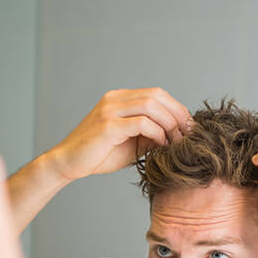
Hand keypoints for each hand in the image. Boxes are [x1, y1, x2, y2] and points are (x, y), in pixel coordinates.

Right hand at [45, 88, 192, 180]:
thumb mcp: (131, 143)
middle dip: (178, 113)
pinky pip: (141, 123)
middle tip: (189, 133)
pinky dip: (156, 133)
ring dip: (169, 123)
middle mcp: (114, 99)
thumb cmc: (98, 155)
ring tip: (177, 141)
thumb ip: (150, 135)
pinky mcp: (108, 126)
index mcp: (119, 98)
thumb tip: (175, 135)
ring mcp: (110, 110)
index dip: (176, 108)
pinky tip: (161, 145)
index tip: (188, 127)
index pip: (156, 94)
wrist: (68, 163)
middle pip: (157, 95)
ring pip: (151, 105)